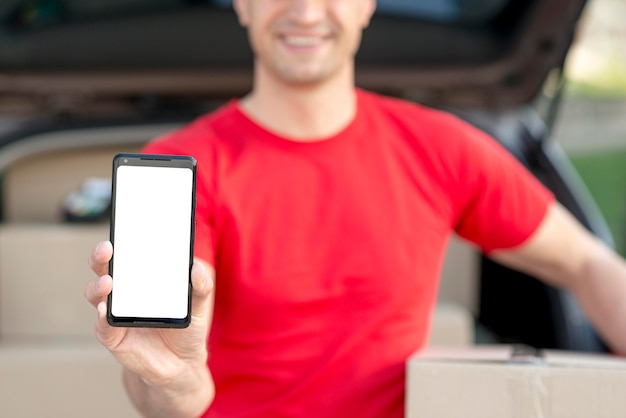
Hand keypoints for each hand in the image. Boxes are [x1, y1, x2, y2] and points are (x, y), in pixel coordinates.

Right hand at [84, 240, 214, 386]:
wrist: (182, 363)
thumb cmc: (187, 326)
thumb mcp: (200, 305)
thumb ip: (201, 286)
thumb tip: (196, 267)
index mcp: (142, 278)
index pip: (127, 254)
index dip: (122, 239)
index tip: (125, 226)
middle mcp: (123, 292)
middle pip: (104, 269)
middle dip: (101, 256)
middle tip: (107, 248)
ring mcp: (115, 313)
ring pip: (97, 295)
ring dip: (98, 286)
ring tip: (108, 281)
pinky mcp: (113, 337)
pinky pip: (103, 326)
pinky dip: (102, 317)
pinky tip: (106, 309)